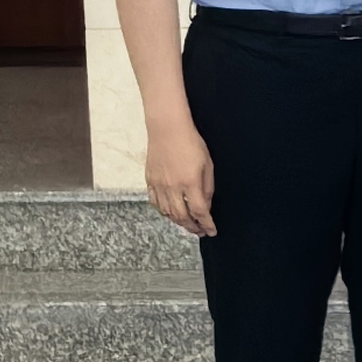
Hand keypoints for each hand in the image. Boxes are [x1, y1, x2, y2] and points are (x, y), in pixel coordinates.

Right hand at [145, 114, 216, 237]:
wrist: (167, 130)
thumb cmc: (191, 144)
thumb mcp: (207, 165)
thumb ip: (207, 188)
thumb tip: (206, 206)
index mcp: (190, 183)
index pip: (199, 212)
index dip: (206, 224)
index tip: (211, 231)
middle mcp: (173, 188)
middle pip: (181, 217)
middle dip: (192, 227)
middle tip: (200, 232)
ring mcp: (159, 185)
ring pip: (167, 212)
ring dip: (178, 222)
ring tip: (188, 225)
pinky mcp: (150, 181)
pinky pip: (155, 203)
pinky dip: (164, 212)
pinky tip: (171, 213)